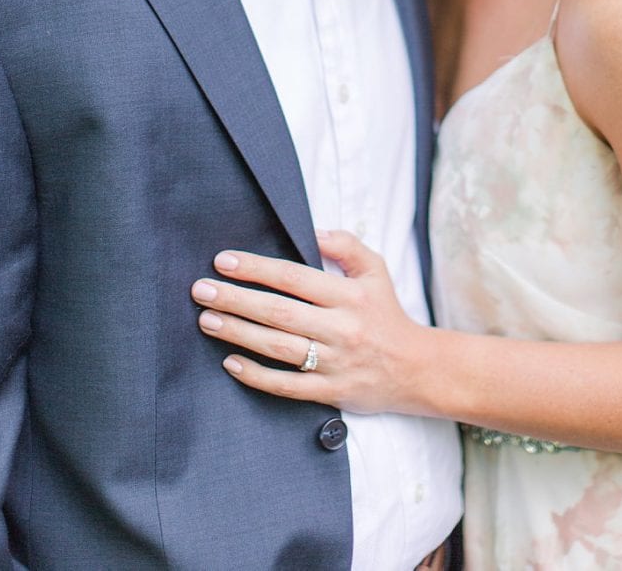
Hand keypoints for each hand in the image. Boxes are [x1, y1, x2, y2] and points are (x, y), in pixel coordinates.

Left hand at [190, 230, 426, 414]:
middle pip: (280, 312)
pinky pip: (288, 386)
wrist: (420, 370)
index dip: (256, 268)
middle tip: (201, 290)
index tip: (223, 260)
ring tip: (206, 320)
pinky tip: (230, 363)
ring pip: (279, 348)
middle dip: (236, 299)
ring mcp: (336, 363)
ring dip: (238, 333)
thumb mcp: (376, 271)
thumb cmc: (387, 314)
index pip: (294, 277)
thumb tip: (310, 230)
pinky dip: (257, 376)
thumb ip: (345, 246)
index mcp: (350, 296)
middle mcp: (342, 329)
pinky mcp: (332, 392)